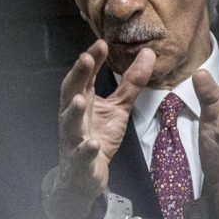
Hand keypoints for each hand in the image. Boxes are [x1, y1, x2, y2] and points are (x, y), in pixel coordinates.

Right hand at [47, 40, 154, 218]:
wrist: (85, 175)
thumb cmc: (98, 135)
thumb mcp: (118, 107)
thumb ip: (131, 83)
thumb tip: (149, 54)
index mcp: (82, 101)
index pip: (84, 76)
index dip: (91, 60)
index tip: (101, 43)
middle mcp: (73, 117)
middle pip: (71, 93)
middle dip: (77, 77)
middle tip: (86, 59)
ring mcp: (74, 140)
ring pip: (70, 124)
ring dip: (74, 112)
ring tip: (80, 100)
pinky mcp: (80, 162)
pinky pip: (81, 156)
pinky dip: (85, 150)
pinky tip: (92, 145)